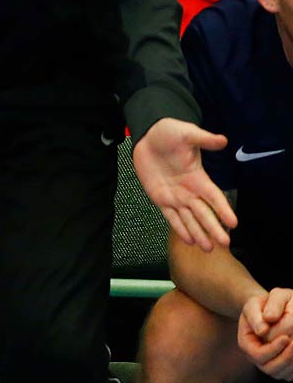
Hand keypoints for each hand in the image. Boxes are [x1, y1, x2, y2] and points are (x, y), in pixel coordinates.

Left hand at [132, 119, 236, 250]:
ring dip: (199, 233)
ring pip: (189, 219)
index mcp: (198, 178)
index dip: (223, 209)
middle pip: (204, 213)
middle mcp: (189, 190)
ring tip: (209, 248)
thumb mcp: (187, 134)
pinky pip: (170, 216)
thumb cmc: (169, 134)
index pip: (214, 197)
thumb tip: (222, 140)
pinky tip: (189, 240)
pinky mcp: (160, 198)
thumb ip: (204, 139)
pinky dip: (179, 228)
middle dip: (213, 228)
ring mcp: (175, 196)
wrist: (148, 137)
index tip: (233, 223)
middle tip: (224, 243)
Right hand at [237, 289, 292, 378]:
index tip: (286, 338)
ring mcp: (268, 362)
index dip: (273, 349)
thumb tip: (263, 330)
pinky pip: (289, 375)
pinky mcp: (281, 365)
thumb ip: (258, 313)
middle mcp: (255, 356)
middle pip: (269, 368)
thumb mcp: (256, 302)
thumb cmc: (263, 304)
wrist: (269, 308)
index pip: (258, 355)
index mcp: (246, 342)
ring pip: (280, 374)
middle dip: (286, 358)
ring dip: (292, 363)